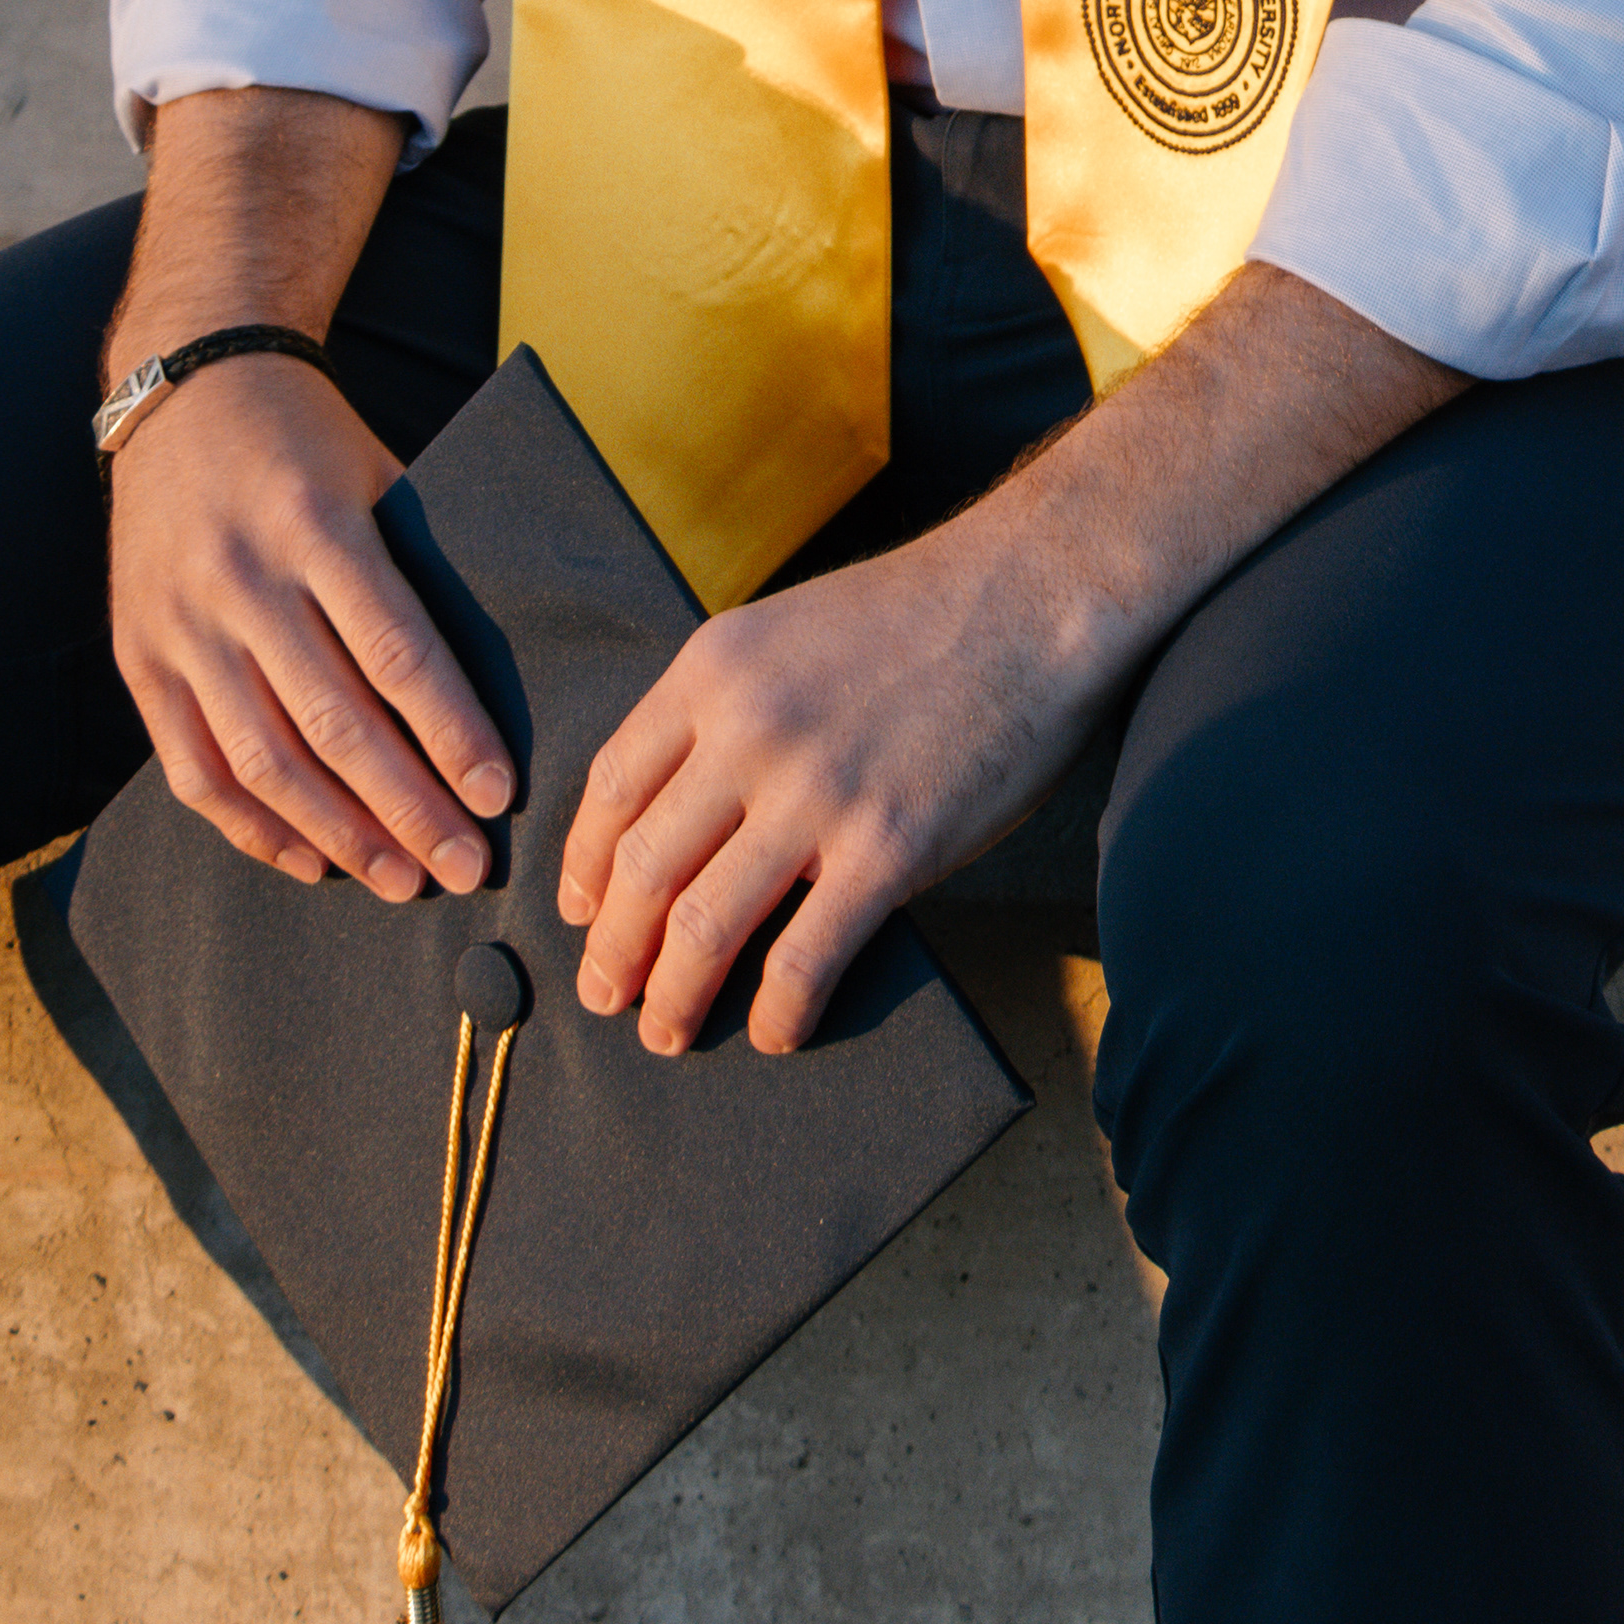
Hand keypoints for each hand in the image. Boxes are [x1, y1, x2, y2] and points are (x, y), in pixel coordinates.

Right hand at [105, 354, 515, 901]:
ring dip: (339, 835)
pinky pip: (195, 768)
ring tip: (403, 881)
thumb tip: (487, 689)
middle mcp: (241, 580)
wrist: (184, 388)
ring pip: (262, 760)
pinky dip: (254, 827)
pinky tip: (312, 861)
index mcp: (314, 524)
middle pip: (333, 723)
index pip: (395, 651)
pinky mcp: (140, 657)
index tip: (499, 793)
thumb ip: (415, 570)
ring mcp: (181, 625)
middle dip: (408, 808)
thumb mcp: (378, 475)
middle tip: (465, 866)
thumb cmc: (309, 438)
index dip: (450, 732)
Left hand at [558, 506, 1115, 1053]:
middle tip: (606, 997)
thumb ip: (731, 705)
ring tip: (668, 1032)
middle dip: (613, 951)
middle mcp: (748, 730)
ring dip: (674, 996)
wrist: (1039, 591)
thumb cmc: (924, 612)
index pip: (612, 788)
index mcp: (713, 669)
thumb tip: (690, 805)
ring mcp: (816, 792)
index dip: (584, 866)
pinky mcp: (889, 847)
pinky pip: (804, 959)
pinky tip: (776, 1031)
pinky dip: (778, 1012)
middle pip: (642, 869)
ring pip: (703, 927)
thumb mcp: (789, 629)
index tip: (584, 914)